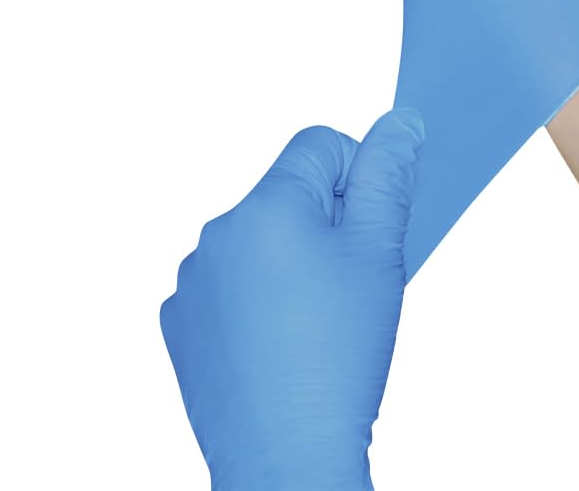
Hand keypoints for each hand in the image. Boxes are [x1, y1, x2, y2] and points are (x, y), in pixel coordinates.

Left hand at [160, 110, 422, 490]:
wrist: (287, 459)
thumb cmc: (339, 357)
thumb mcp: (381, 250)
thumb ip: (389, 173)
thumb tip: (398, 122)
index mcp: (265, 207)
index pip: (320, 143)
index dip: (359, 175)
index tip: (372, 228)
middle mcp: (216, 234)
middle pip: (289, 192)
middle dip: (328, 220)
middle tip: (354, 280)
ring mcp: (192, 283)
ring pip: (262, 239)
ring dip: (294, 259)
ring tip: (320, 320)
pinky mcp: (180, 327)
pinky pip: (231, 285)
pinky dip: (260, 300)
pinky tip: (284, 342)